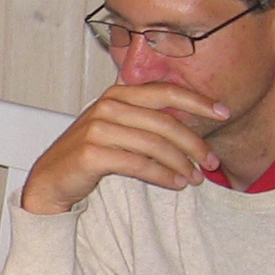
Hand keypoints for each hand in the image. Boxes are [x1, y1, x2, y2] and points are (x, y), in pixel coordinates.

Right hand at [21, 82, 229, 213]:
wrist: (51, 180)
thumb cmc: (88, 155)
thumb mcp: (118, 128)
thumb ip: (146, 118)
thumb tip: (190, 121)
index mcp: (117, 94)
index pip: (166, 91)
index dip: (198, 101)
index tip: (223, 112)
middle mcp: (107, 106)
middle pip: (165, 122)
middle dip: (194, 143)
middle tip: (212, 161)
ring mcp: (98, 129)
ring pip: (155, 144)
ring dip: (181, 164)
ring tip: (195, 178)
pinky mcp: (93, 153)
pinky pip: (139, 164)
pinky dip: (162, 176)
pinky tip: (175, 184)